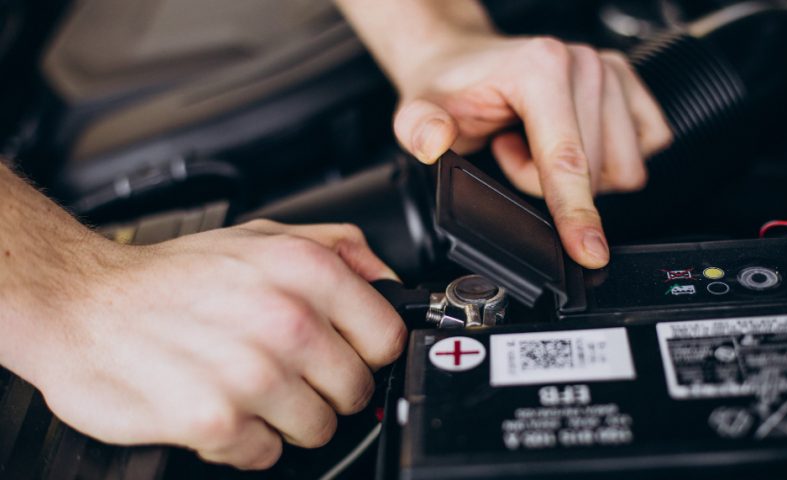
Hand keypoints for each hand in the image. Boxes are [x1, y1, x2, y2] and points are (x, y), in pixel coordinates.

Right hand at [27, 221, 404, 469]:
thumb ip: (338, 249)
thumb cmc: (171, 276)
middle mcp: (286, 320)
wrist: (81, 302)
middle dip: (326, 388)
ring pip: (318, 429)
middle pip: (356, 390)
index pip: (388, 337)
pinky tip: (219, 405)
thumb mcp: (262, 235)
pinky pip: (266, 454)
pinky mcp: (217, 420)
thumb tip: (388, 280)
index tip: (344, 352)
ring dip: (286, 417)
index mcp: (306, 271)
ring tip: (246, 385)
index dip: (367, 351)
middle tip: (285, 370)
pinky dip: (244, 440)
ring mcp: (253, 374)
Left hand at [393, 36, 671, 267]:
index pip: (567, 159)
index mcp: (540, 68)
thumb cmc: (449, 87)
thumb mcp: (418, 110)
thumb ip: (419, 128)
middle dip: (547, 182)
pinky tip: (566, 141)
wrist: (463, 60)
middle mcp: (584, 64)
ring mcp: (611, 71)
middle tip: (508, 151)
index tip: (589, 252)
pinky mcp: (629, 85)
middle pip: (595, 173)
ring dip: (576, 174)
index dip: (576, 213)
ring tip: (532, 144)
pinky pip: (644, 150)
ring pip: (621, 168)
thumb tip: (434, 140)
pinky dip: (604, 161)